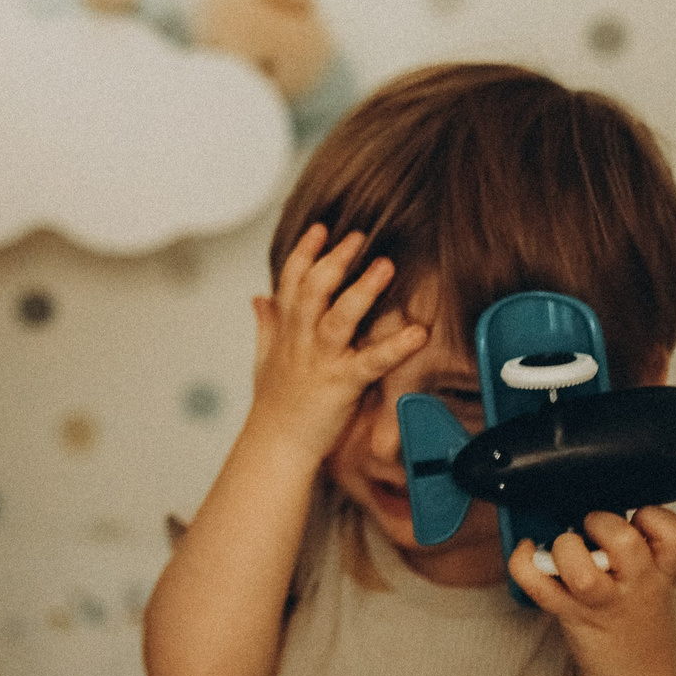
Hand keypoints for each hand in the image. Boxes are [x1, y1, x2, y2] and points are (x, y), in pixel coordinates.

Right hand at [246, 225, 428, 465]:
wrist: (276, 446)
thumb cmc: (274, 407)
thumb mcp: (263, 359)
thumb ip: (265, 324)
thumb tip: (258, 298)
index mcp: (286, 332)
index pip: (290, 281)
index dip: (305, 252)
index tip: (321, 229)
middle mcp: (301, 341)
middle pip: (313, 290)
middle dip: (335, 259)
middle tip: (358, 236)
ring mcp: (321, 361)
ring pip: (338, 317)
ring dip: (362, 289)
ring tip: (384, 266)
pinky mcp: (341, 385)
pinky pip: (371, 362)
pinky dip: (395, 347)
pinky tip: (418, 332)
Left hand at [510, 505, 675, 675]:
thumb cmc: (638, 619)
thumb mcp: (653, 578)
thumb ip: (638, 544)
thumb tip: (592, 498)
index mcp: (661, 569)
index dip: (654, 516)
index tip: (638, 518)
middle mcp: (636, 583)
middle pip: (623, 541)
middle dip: (601, 522)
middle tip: (592, 529)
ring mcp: (602, 601)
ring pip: (580, 568)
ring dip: (565, 548)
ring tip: (564, 549)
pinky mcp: (570, 614)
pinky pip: (537, 584)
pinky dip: (523, 562)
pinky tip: (528, 552)